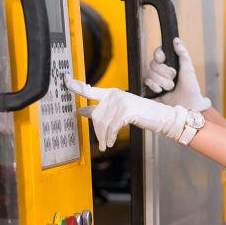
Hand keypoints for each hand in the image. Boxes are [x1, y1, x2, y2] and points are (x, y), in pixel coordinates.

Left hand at [65, 75, 186, 151]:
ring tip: (106, 144)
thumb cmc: (141, 114)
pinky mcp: (126, 110)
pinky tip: (111, 141)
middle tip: (101, 143)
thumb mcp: (118, 111)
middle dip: (97, 132)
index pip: (89, 89)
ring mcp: (120, 101)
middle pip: (96, 116)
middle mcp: (114, 94)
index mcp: (110, 93)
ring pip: (103, 123)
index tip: (65, 81)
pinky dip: (110, 136)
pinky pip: (112, 127)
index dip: (76, 86)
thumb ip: (100, 109)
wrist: (160, 117)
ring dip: (104, 137)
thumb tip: (81, 110)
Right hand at [144, 38, 210, 111]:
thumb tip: (176, 40)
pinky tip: (160, 90)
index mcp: (170, 65)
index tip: (163, 59)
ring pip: (149, 73)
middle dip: (164, 72)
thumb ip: (183, 54)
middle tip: (173, 78)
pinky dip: (154, 86)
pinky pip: (145, 82)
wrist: (188, 106)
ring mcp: (155, 81)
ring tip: (170, 87)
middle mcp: (161, 73)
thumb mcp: (189, 69)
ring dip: (162, 81)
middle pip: (153, 63)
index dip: (159, 55)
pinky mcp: (150, 90)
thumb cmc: (191, 89)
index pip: (158, 53)